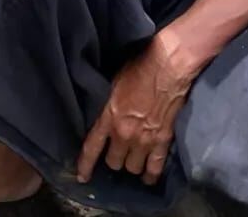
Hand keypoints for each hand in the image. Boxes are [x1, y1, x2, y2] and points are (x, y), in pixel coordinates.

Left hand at [77, 32, 198, 186]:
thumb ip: (105, 106)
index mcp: (108, 117)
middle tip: (114, 155)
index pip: (92, 147)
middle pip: (114, 162)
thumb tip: (100, 114)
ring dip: (130, 165)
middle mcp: (124, 133)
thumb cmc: (135, 69)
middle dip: (112, 160)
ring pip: (132, 168)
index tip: (82, 177)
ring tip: (130, 161)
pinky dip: (151, 175)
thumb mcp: (110, 85)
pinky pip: (156, 168)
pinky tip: (147, 177)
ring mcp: (145, 140)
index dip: (86, 164)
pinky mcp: (163, 142)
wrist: (165, 69)